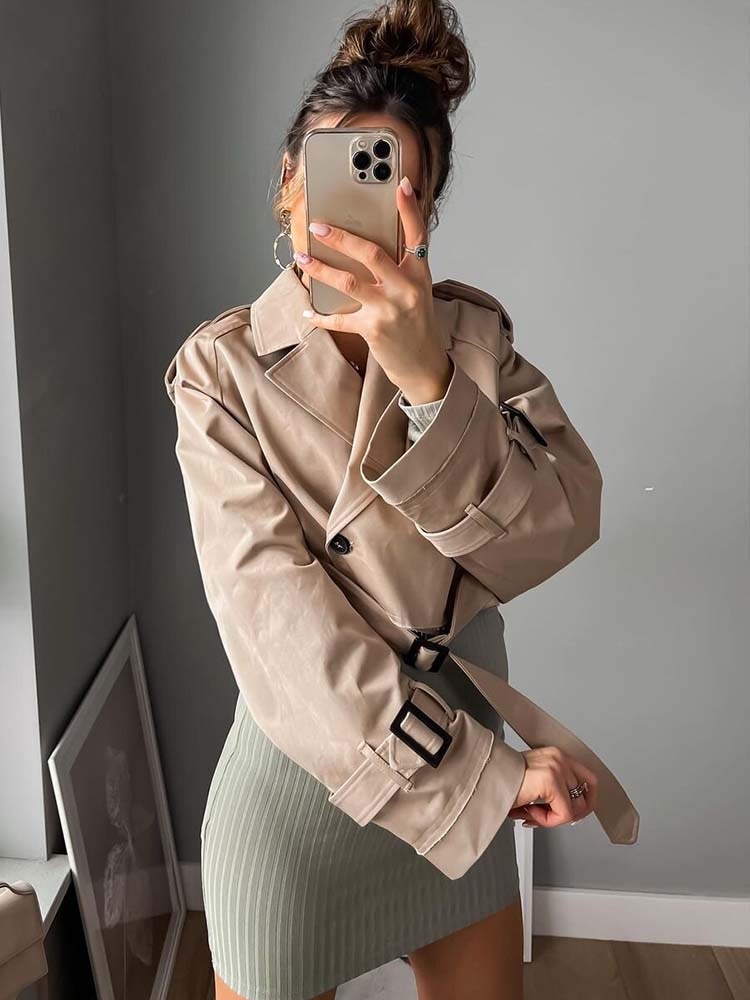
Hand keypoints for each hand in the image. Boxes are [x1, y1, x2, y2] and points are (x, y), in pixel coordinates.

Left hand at [294, 175, 451, 404]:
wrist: (424, 367)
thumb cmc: (417, 327)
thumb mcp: (418, 292)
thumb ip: (400, 269)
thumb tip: (367, 246)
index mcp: (420, 274)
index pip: (417, 235)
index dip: (409, 209)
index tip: (401, 184)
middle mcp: (407, 289)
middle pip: (371, 253)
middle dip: (341, 237)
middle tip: (318, 226)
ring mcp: (390, 310)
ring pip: (349, 281)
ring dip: (321, 269)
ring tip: (302, 258)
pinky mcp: (374, 330)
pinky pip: (340, 319)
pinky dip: (319, 316)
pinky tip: (306, 311)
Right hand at [508, 746, 598, 830]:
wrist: (480, 781)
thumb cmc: (499, 783)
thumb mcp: (533, 784)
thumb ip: (553, 793)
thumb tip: (570, 813)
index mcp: (555, 755)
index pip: (589, 779)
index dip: (583, 802)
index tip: (572, 815)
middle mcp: (558, 757)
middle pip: (585, 796)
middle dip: (565, 815)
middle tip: (543, 818)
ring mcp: (556, 766)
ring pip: (574, 808)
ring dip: (552, 818)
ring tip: (530, 812)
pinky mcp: (551, 779)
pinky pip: (563, 814)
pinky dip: (546, 820)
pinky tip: (527, 811)